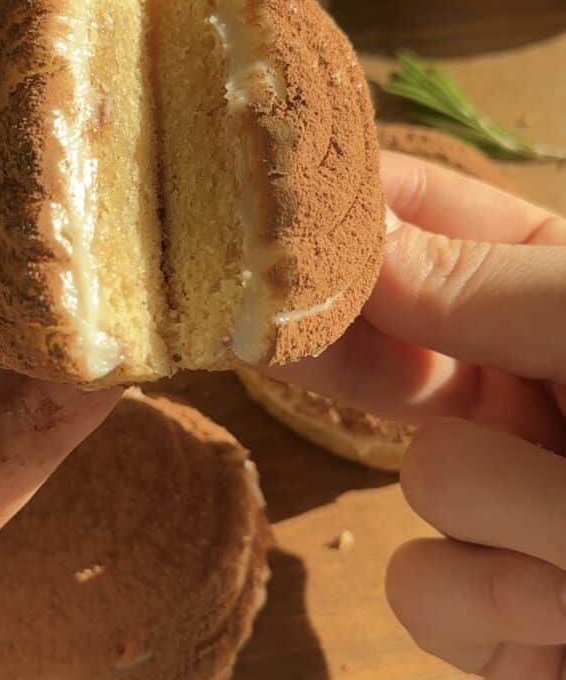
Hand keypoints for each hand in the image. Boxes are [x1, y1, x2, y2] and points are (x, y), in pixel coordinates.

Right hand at [267, 150, 565, 677]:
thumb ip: (491, 285)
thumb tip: (353, 241)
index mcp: (557, 296)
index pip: (430, 223)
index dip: (353, 210)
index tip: (273, 200)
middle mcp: (521, 390)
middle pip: (387, 343)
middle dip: (352, 340)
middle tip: (274, 316)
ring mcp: (506, 499)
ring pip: (417, 478)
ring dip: (507, 505)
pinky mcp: (496, 609)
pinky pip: (425, 590)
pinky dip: (498, 600)